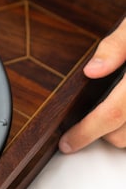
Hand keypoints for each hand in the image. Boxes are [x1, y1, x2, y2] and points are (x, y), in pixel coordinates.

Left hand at [59, 14, 125, 152]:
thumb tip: (92, 71)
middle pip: (122, 136)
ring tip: (112, 110)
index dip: (86, 132)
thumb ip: (115, 47)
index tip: (68, 141)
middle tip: (87, 118)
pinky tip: (125, 110)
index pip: (112, 113)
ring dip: (121, 132)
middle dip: (100, 131)